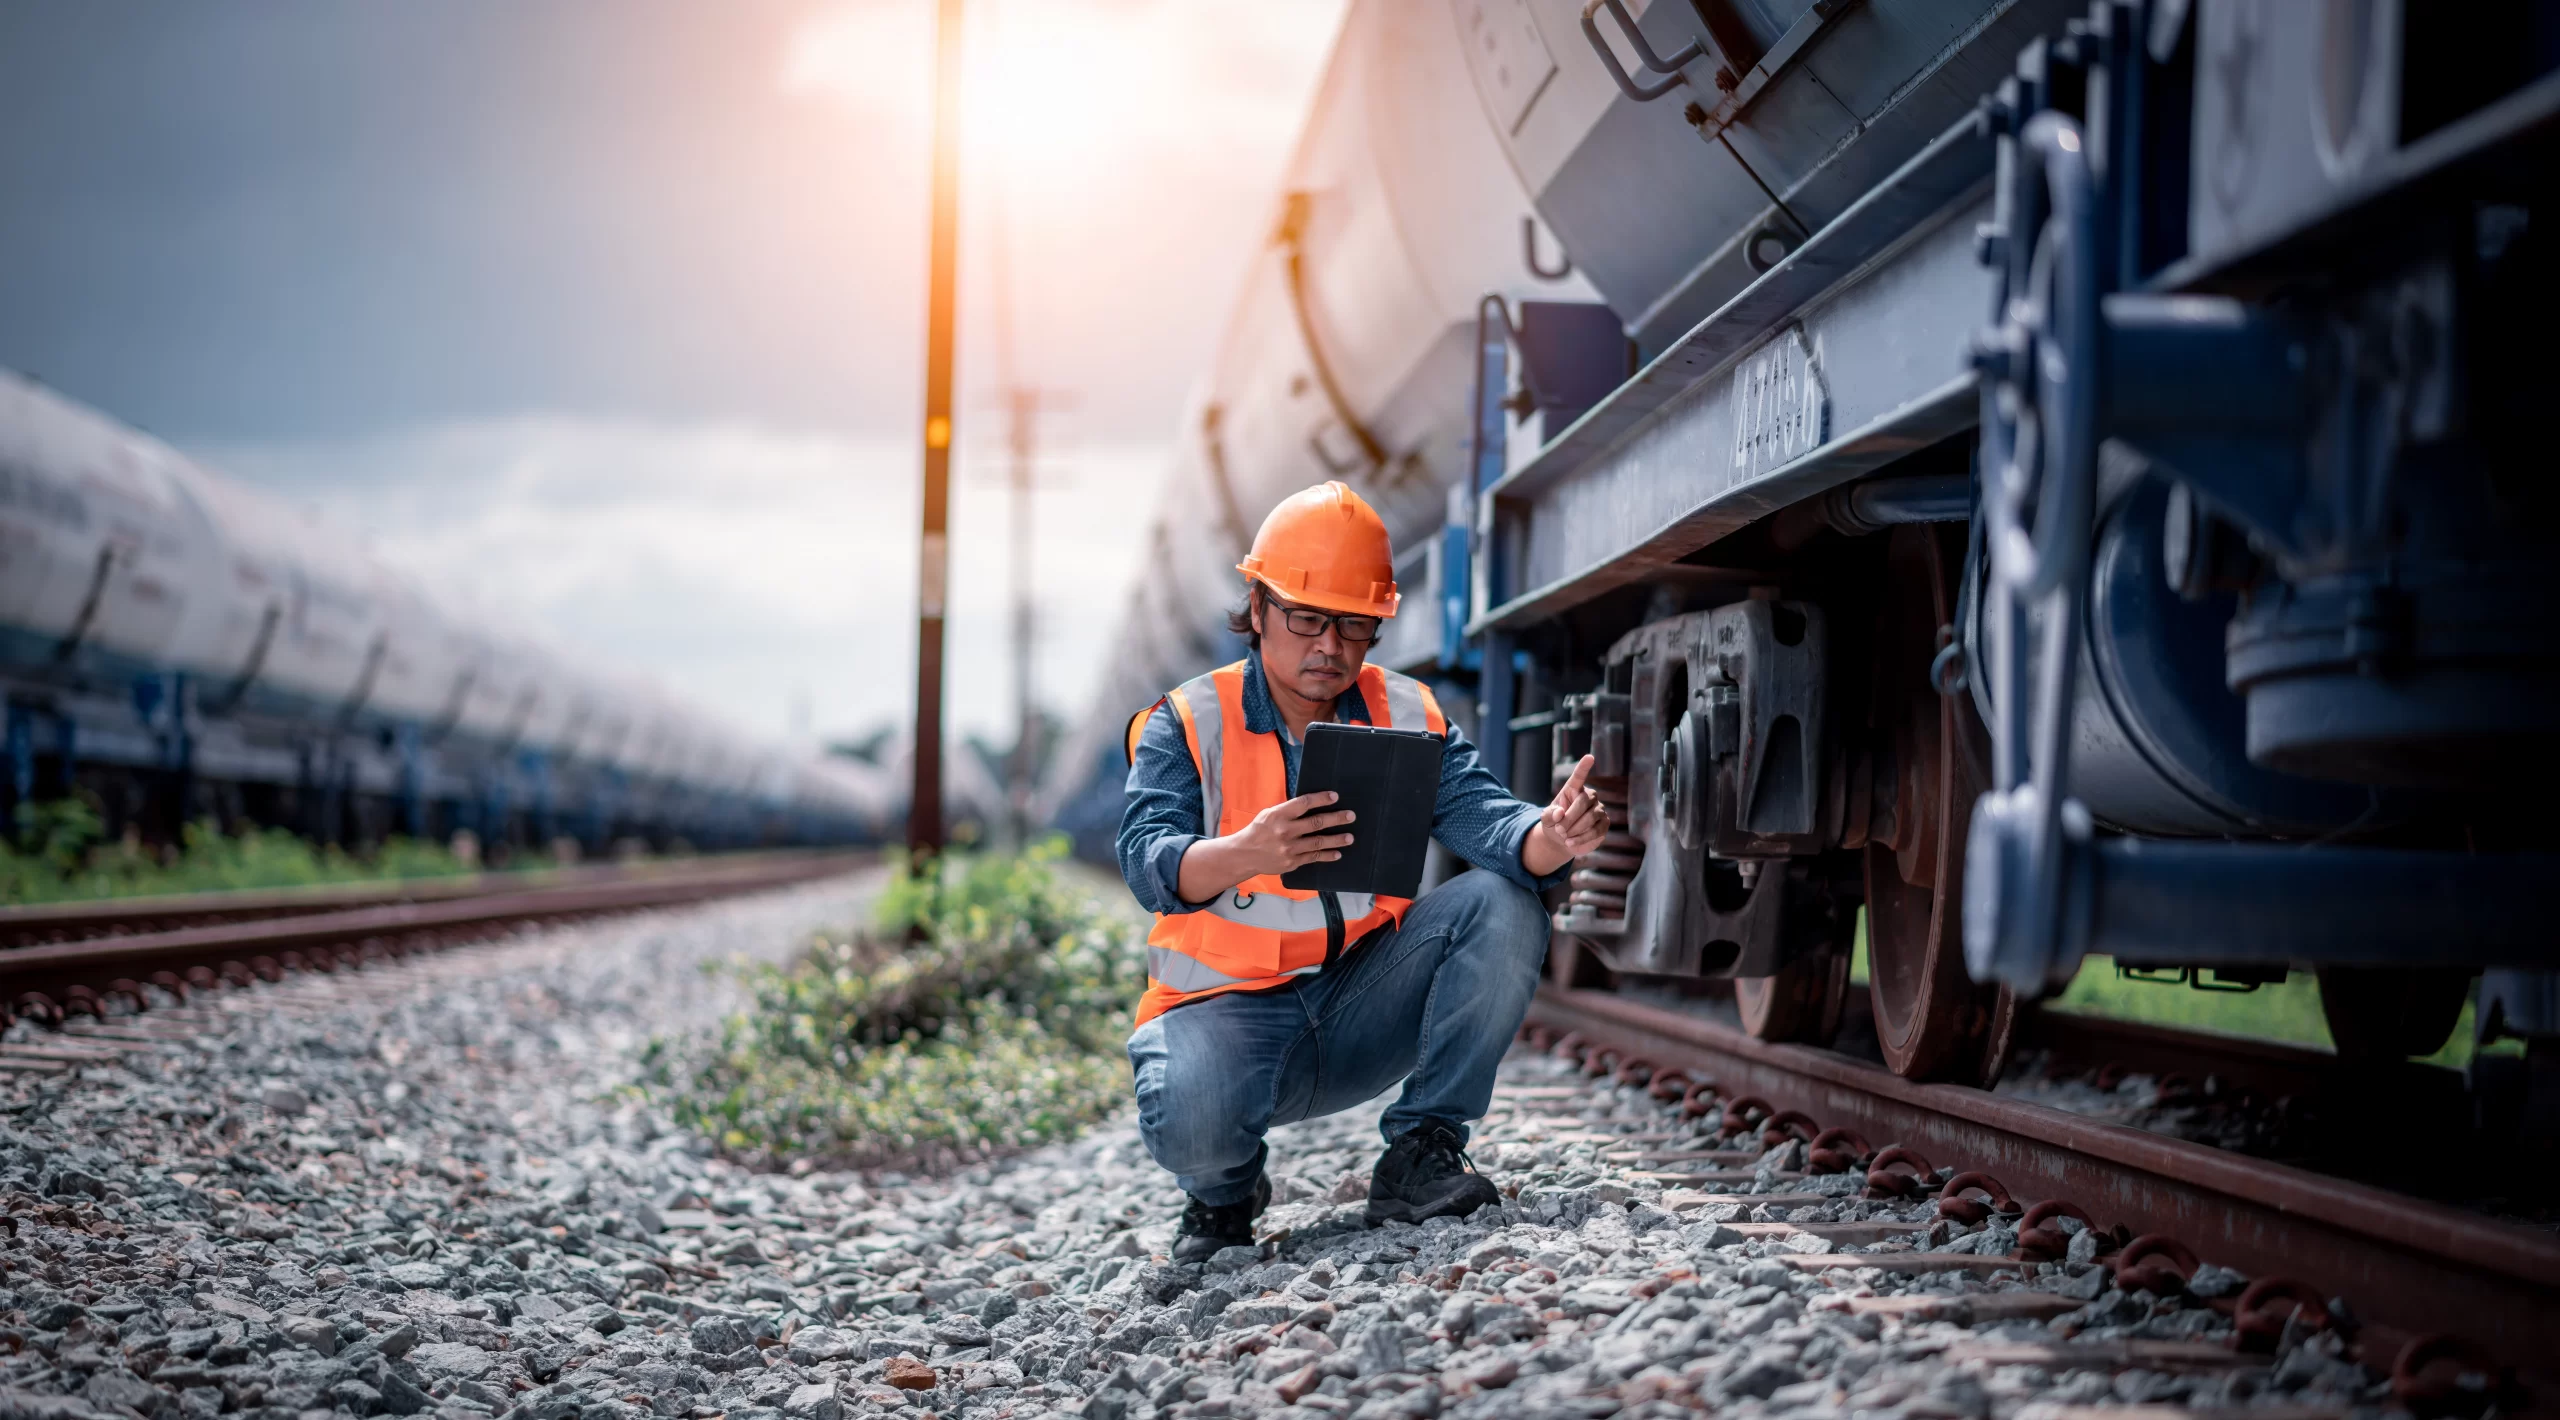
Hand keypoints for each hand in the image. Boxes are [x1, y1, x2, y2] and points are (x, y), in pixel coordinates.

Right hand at [1176, 792, 1355, 902]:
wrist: (1244, 854)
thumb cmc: (1259, 830)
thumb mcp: (1269, 814)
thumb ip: (1288, 810)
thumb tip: (1312, 804)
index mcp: (1278, 815)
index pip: (1304, 803)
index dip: (1321, 799)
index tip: (1335, 796)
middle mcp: (1285, 831)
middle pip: (1315, 823)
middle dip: (1336, 819)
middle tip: (1351, 816)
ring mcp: (1289, 848)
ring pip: (1318, 842)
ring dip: (1336, 840)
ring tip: (1350, 837)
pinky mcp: (1291, 862)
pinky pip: (1313, 858)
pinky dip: (1327, 856)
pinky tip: (1338, 853)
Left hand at [1522, 754, 1608, 876]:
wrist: (1562, 840)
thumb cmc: (1554, 824)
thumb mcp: (1546, 819)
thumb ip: (1549, 814)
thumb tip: (1559, 813)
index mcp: (1573, 790)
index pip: (1579, 776)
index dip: (1584, 767)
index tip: (1589, 757)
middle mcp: (1589, 796)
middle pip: (1584, 801)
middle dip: (1570, 818)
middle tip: (1559, 830)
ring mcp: (1599, 810)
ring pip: (1591, 816)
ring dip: (1576, 829)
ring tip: (1564, 837)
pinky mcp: (1604, 824)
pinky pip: (1597, 830)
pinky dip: (1582, 838)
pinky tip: (1571, 843)